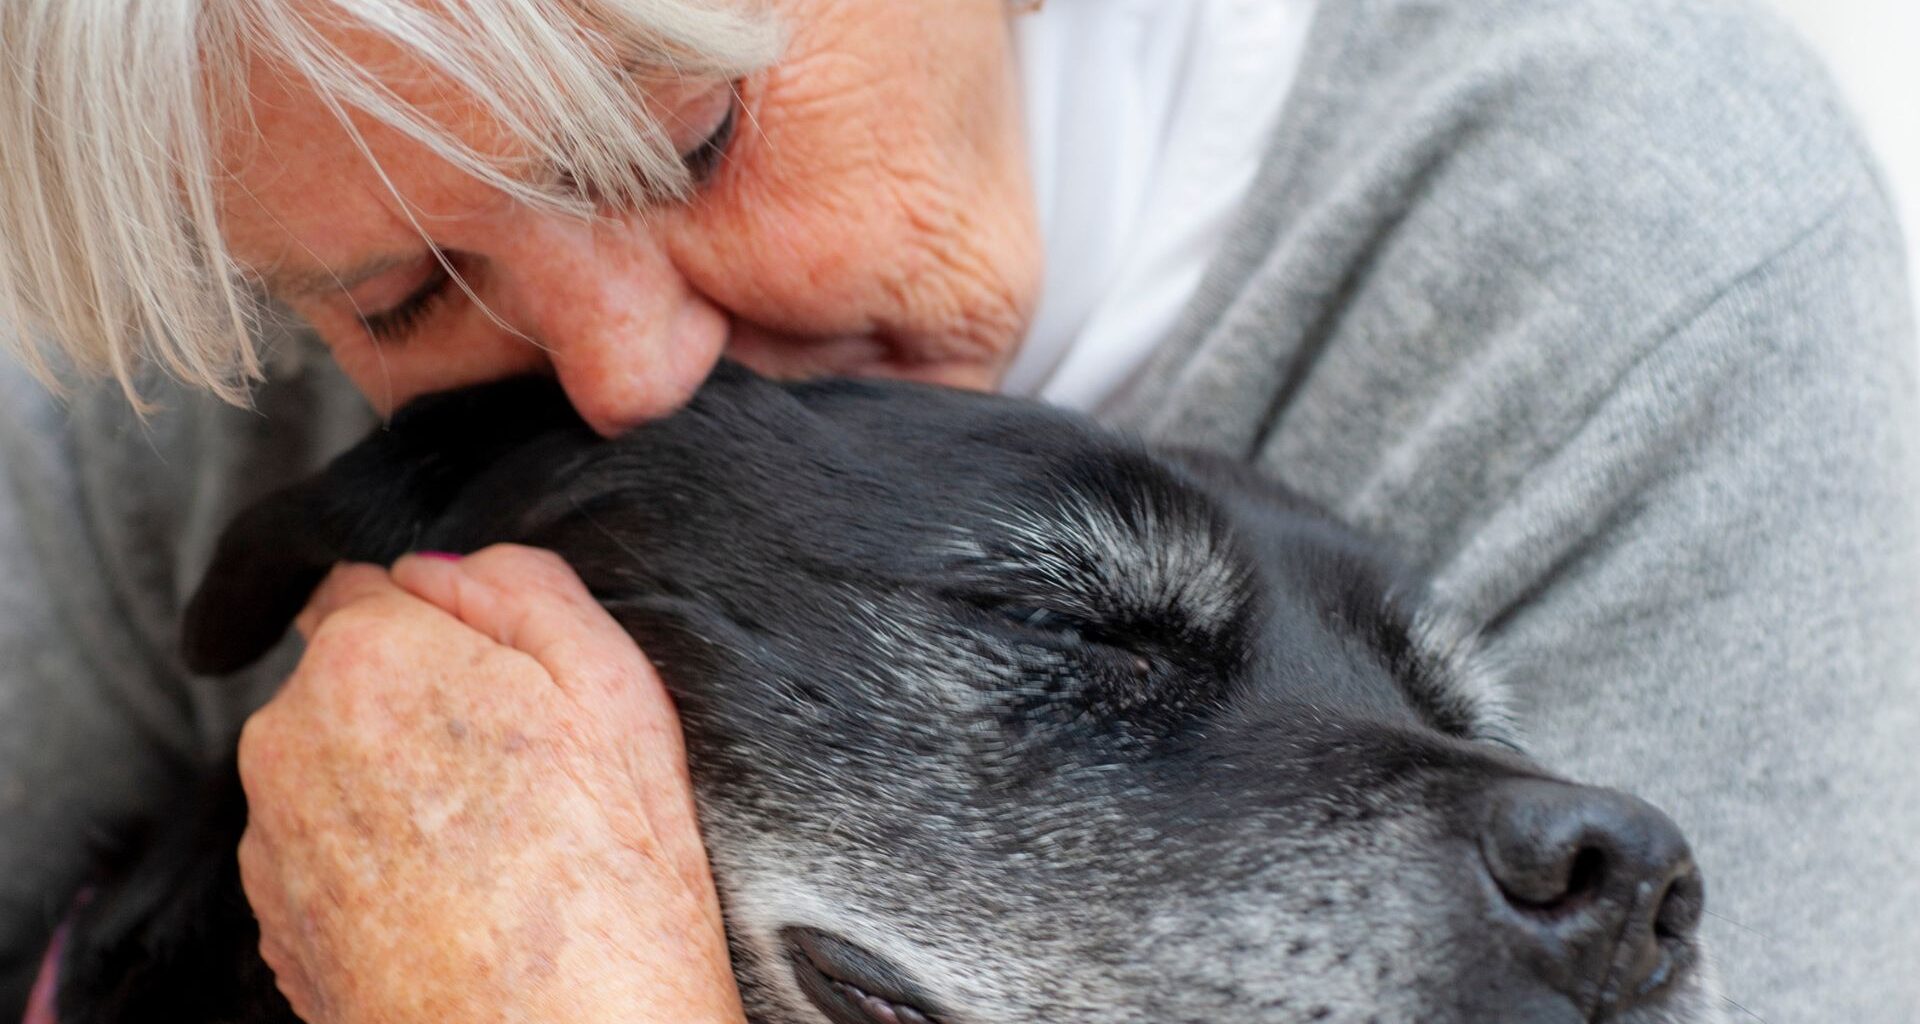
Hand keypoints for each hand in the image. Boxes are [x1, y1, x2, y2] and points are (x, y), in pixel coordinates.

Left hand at [235, 546, 741, 1023]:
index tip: (506, 678)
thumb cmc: (605, 885)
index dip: (447, 622)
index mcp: (366, 658)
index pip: (368, 581)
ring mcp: (271, 840)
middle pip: (349, 676)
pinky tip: (461, 898)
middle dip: (419, 700)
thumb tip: (446, 563)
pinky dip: (380, 860)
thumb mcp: (617, 687)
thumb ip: (523, 584)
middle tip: (522, 767)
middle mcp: (289, 739)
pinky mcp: (276, 923)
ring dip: (396, 782)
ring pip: (336, 766)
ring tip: (499, 847)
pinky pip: (326, 850)